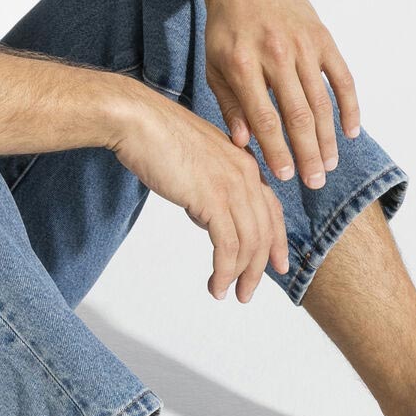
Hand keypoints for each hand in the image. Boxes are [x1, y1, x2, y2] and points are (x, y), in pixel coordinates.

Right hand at [108, 81, 289, 301]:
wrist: (138, 121)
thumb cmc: (156, 138)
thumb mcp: (196, 162)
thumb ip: (209, 186)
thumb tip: (206, 214)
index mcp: (244, 162)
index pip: (271, 209)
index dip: (276, 241)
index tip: (276, 266)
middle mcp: (245, 173)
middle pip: (265, 231)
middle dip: (259, 268)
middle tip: (247, 293)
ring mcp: (232, 186)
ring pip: (250, 243)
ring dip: (241, 275)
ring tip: (228, 295)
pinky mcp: (213, 199)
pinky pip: (228, 246)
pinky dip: (225, 271)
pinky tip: (216, 285)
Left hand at [202, 0, 360, 188]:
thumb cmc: (226, 27)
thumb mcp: (214, 65)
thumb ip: (229, 105)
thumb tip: (243, 145)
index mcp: (243, 64)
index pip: (265, 118)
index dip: (276, 150)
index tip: (285, 177)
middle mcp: (276, 53)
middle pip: (297, 115)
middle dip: (307, 153)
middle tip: (315, 183)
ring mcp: (303, 44)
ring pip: (321, 101)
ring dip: (328, 138)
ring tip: (330, 166)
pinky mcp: (322, 36)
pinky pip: (341, 77)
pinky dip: (349, 106)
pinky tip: (350, 132)